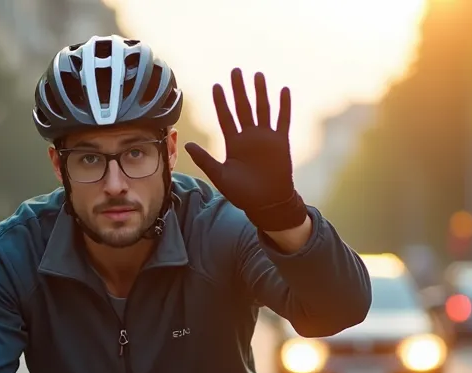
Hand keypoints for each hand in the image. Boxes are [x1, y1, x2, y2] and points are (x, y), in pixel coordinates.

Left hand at [185, 68, 305, 230]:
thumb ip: (205, 160)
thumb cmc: (243, 194)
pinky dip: (284, 106)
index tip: (217, 86)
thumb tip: (187, 145)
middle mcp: (249, 137)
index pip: (226, 117)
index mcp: (233, 143)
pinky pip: (283, 120)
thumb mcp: (220, 176)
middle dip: (239, 90)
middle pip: (243, 107)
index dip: (221, 102)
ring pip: (262, 109)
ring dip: (260, 92)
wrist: (267, 203)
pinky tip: (283, 90)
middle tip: (236, 71)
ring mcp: (265, 138)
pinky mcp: (280, 142)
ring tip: (257, 75)